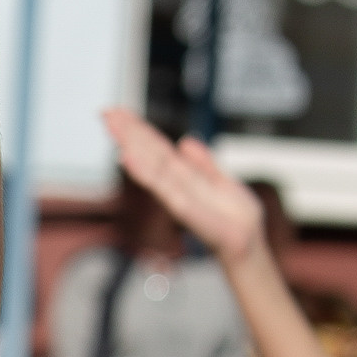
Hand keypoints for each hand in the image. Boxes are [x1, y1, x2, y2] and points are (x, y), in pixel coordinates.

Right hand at [100, 106, 267, 268]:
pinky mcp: (187, 211)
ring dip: (131, 145)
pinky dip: (145, 173)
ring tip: (112, 126)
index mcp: (187, 176)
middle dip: (129, 132)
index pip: (159, 147)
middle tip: (107, 112)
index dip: (140, 129)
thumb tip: (186, 142)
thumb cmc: (236, 220)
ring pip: (152, 165)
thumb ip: (204, 163)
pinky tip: (128, 158)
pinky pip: (164, 188)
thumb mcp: (223, 182)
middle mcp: (179, 184)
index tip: (120, 112)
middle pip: (150, 153)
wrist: (249, 244)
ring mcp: (180, 197)